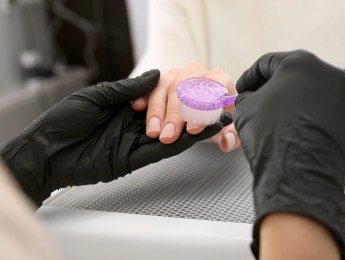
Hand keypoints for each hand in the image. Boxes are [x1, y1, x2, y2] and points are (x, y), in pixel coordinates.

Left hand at [0, 70, 231, 206]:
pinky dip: (180, 145)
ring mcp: (134, 142)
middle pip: (168, 117)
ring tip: (214, 119)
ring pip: (170, 135)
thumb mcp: (96, 97)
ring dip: (191, 128)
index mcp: (124, 106)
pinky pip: (160, 152)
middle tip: (210, 104)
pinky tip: (196, 136)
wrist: (47, 152)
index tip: (195, 86)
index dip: (177, 94)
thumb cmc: (63, 121)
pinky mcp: (133, 160)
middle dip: (189, 111)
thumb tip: (155, 75)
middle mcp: (133, 124)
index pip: (158, 98)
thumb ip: (128, 89)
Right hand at [131, 62, 240, 151]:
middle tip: (168, 136)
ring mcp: (177, 73)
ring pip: (165, 85)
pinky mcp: (161, 79)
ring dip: (157, 110)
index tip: (193, 130)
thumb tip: (227, 141)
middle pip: (185, 87)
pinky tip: (138, 108)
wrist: (207, 108)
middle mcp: (198, 72)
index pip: (212, 89)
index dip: (202, 109)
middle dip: (175, 114)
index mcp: (219, 80)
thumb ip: (232, 137)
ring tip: (154, 131)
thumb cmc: (218, 118)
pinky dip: (143, 95)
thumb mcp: (229, 130)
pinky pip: (150, 83)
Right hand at [234, 50, 344, 258]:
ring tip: (284, 121)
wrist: (298, 175)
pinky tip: (303, 132)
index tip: (245, 88)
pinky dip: (317, 119)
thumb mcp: (245, 109)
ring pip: (316, 95)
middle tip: (262, 102)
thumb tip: (251, 97)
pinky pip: (332, 113)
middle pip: (296, 76)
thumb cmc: (272, 139)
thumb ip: (247, 95)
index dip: (250, 77)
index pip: (267, 64)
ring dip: (299, 103)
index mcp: (299, 64)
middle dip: (276, 89)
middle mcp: (329, 74)